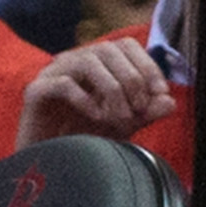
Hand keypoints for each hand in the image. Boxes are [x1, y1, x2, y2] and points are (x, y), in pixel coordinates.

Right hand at [16, 40, 175, 146]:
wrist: (50, 161)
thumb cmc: (84, 137)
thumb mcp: (124, 125)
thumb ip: (146, 113)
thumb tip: (169, 102)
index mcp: (97, 62)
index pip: (126, 45)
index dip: (147, 64)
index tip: (160, 93)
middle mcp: (75, 61)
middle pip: (108, 49)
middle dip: (131, 80)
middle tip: (137, 111)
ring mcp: (53, 73)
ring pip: (87, 61)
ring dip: (111, 89)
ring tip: (117, 116)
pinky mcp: (35, 91)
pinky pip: (62, 83)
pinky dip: (85, 99)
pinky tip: (95, 117)